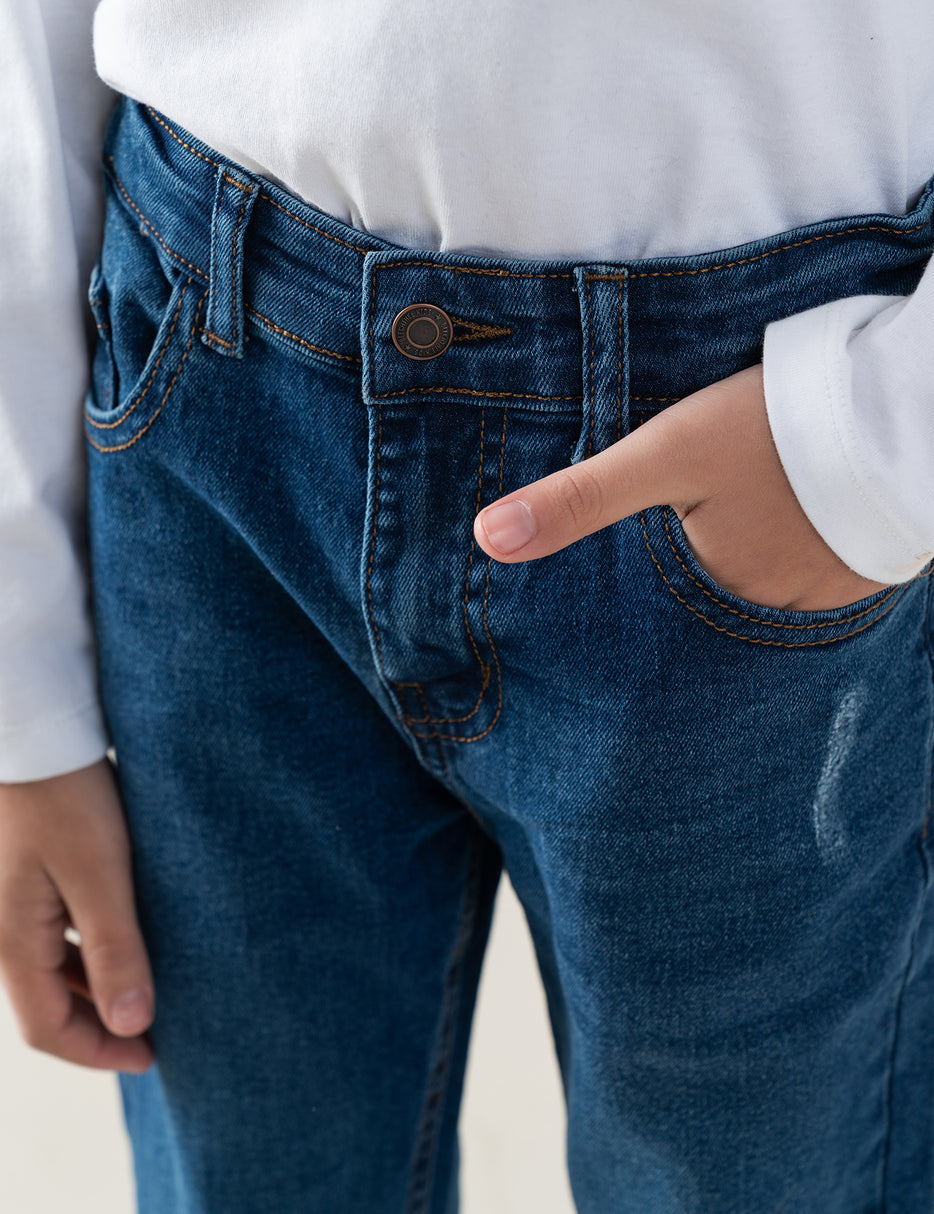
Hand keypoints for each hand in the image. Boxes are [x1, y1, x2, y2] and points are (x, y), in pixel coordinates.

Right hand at [0, 757, 154, 1072]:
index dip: (99, 1053)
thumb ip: (114, 949)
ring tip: (149, 988)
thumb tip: (132, 1026)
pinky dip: (87, 951)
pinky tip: (125, 936)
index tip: (152, 1056)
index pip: (47, 1029)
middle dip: (99, 1025)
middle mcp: (4, 929)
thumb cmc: (67, 795)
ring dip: (94, 988)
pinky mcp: (27, 874)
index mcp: (12, 940)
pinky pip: (54, 933)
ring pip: (51, 968)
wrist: (35, 730)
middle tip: (158, 1029)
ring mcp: (12, 901)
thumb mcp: (100, 873)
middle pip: (47, 1003)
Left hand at [472, 364, 888, 611]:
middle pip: (712, 604)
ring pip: (762, 592)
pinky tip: (791, 523)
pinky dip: (794, 558)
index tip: (632, 588)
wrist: (902, 405)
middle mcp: (771, 614)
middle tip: (703, 539)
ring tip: (746, 526)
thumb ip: (579, 498)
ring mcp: (825, 598)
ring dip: (748, 568)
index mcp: (716, 593)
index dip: (642, 595)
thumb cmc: (772, 429)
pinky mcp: (865, 571)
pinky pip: (812, 579)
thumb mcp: (662, 454)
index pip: (657, 618)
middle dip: (697, 582)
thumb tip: (489, 540)